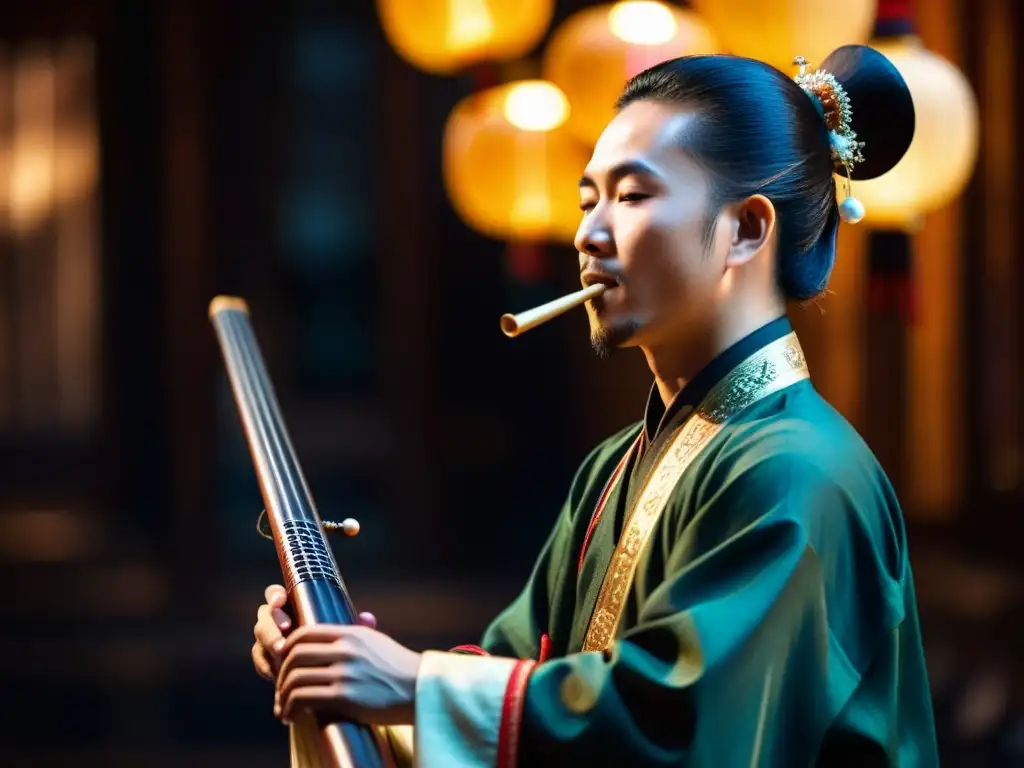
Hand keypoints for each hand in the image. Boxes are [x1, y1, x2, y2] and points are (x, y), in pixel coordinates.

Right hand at [251, 584, 376, 681]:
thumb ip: (355, 627)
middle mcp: (278, 619)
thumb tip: (367, 619)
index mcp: (294, 605)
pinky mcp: (266, 659)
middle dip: (272, 621)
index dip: (275, 595)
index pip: (276, 594)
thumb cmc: (337, 648)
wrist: (326, 678)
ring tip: (281, 652)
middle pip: (264, 614)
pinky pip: (259, 658)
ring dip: (267, 643)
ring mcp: (270, 639)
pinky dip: (265, 665)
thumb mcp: (347, 637)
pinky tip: (275, 672)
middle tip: (284, 630)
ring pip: (260, 635)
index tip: (282, 600)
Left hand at [275, 624, 421, 725]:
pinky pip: (304, 699)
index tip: (282, 663)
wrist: (420, 690)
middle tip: (280, 689)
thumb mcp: (375, 642)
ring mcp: (344, 672)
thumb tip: (330, 637)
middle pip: (295, 655)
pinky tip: (291, 716)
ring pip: (295, 678)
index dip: (286, 648)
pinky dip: (290, 708)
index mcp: (351, 633)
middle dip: (280, 674)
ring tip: (283, 708)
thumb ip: (352, 637)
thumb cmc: (398, 668)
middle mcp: (345, 649)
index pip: (304, 633)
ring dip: (282, 696)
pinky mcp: (345, 696)